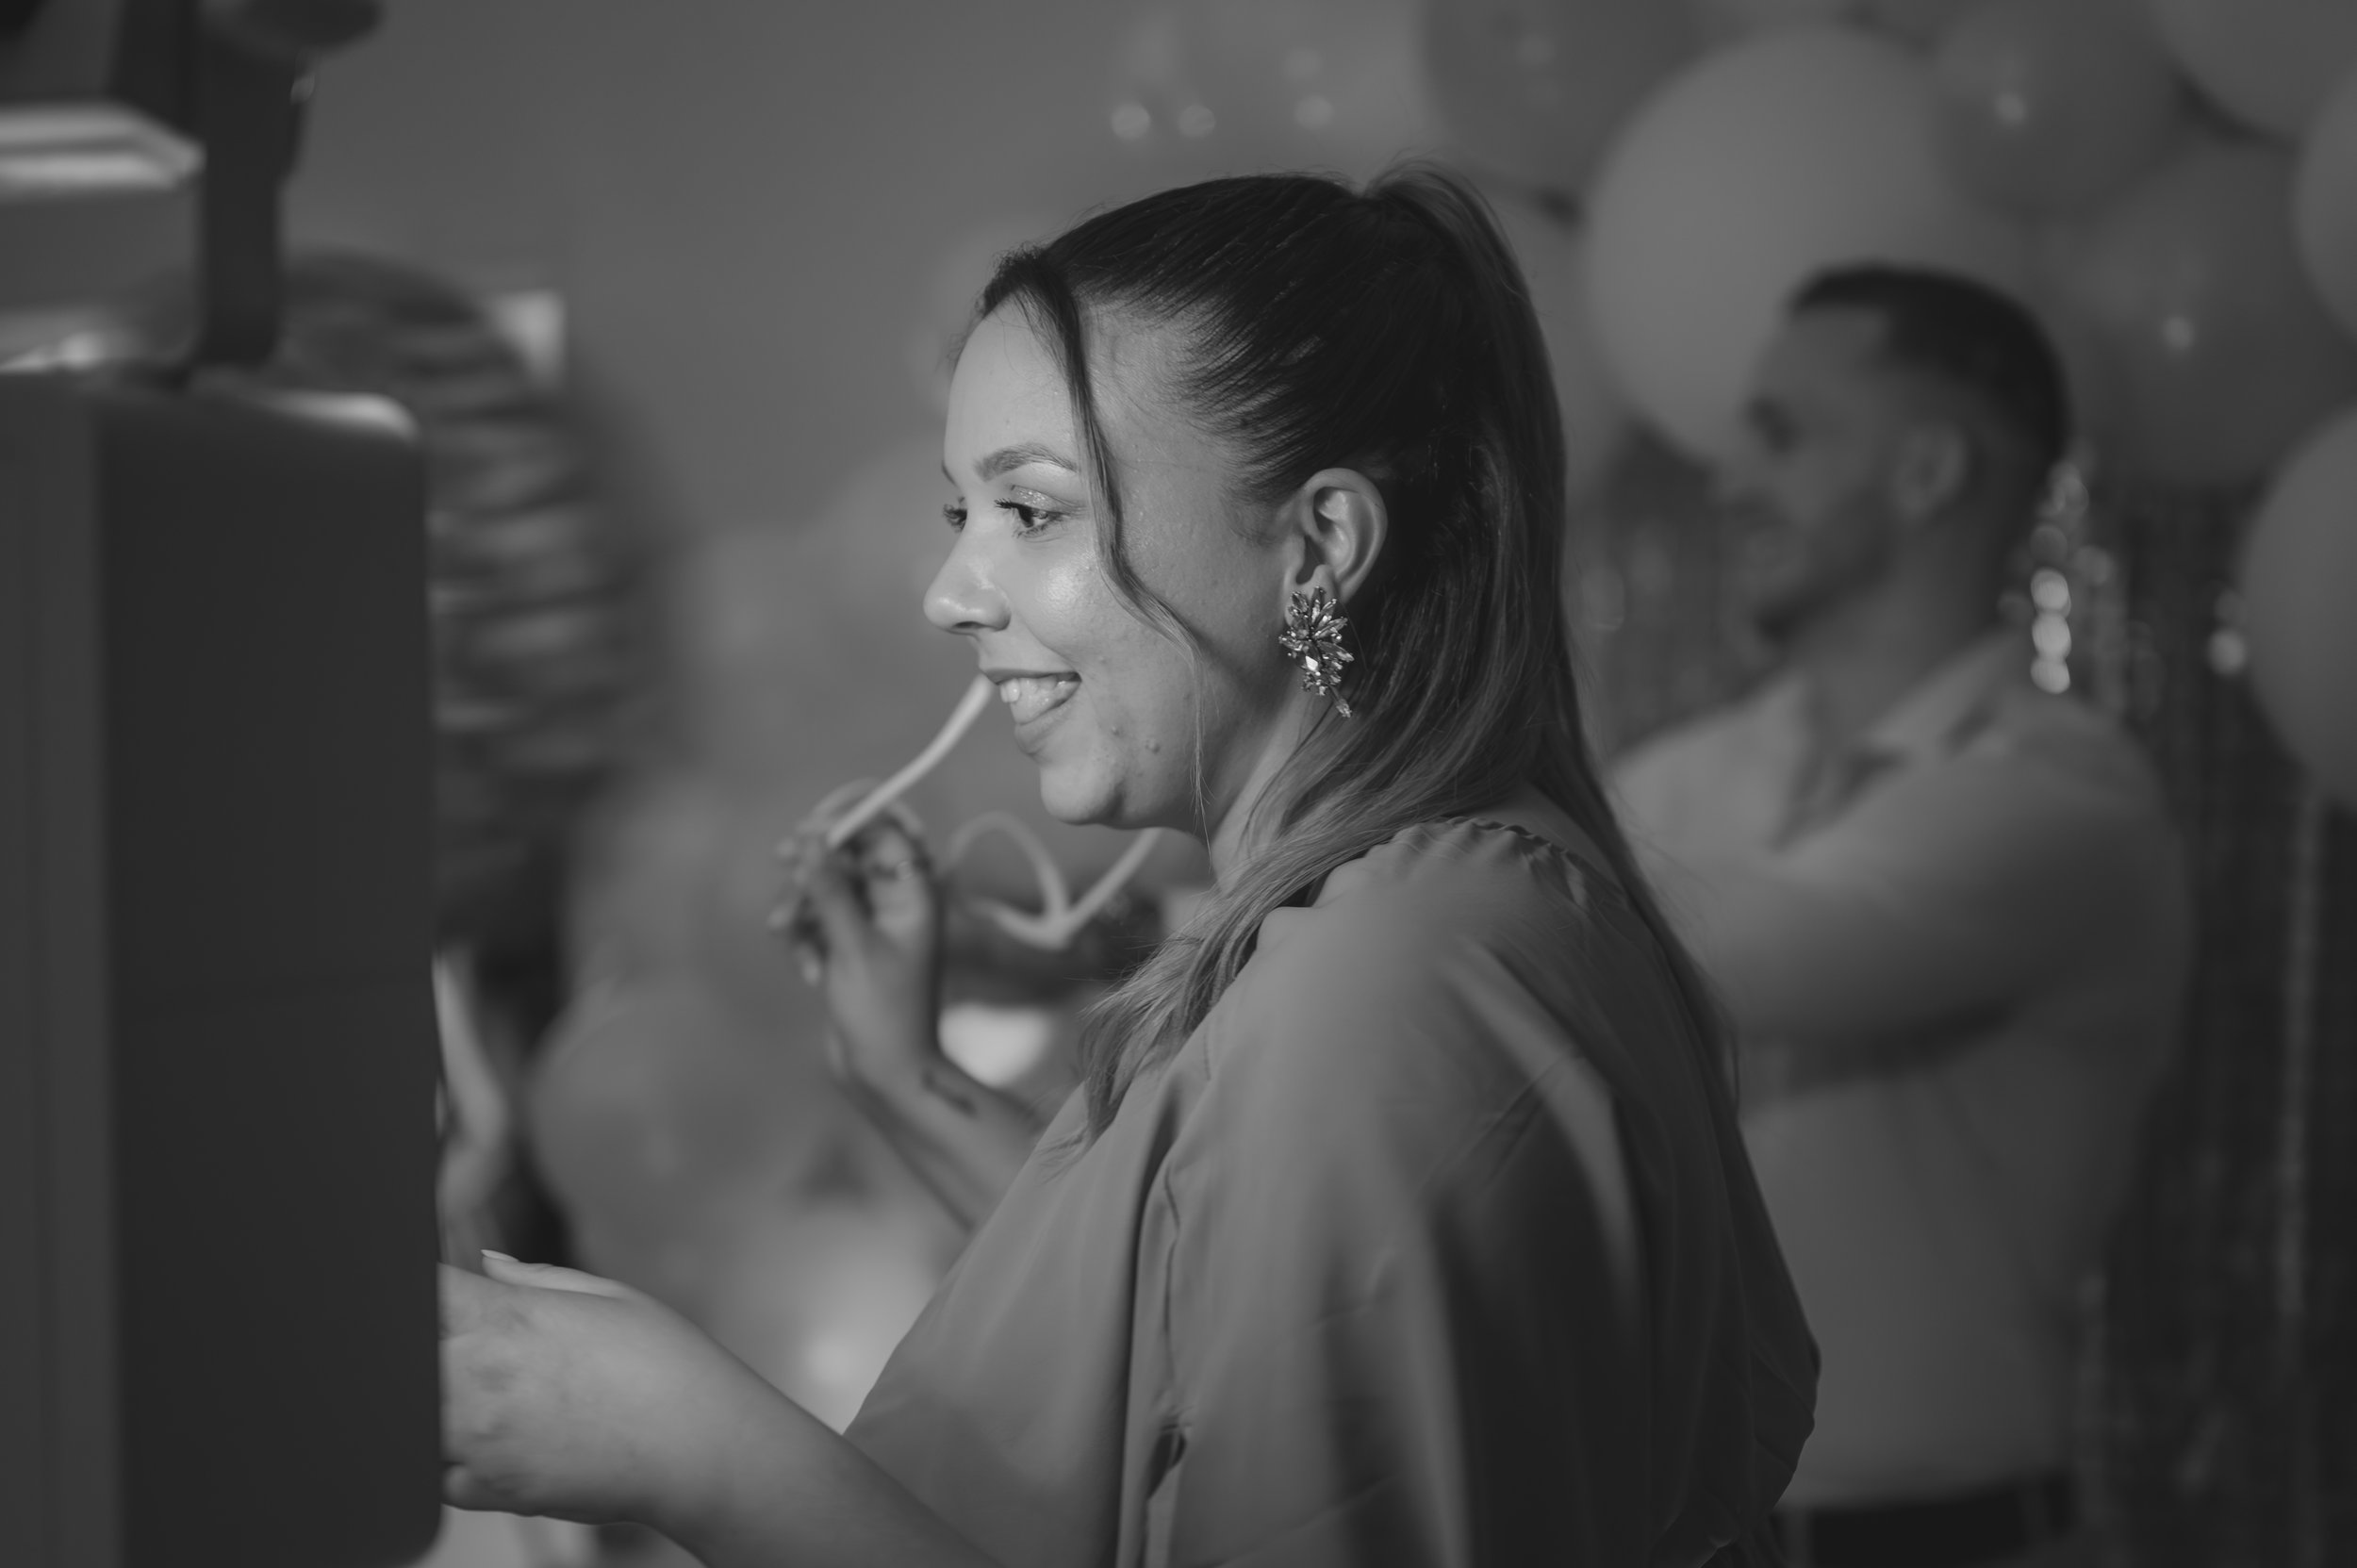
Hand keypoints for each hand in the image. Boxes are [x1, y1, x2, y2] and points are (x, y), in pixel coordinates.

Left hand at [441, 1253, 773, 1531]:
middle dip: (416, 1350)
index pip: (418, 1295)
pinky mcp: (490, 1491)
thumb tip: (485, 1266)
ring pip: (408, 1424)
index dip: (414, 1291)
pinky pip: (439, 1478)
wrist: (701, 1446)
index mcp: (505, 1320)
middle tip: (459, 1347)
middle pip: (396, 1362)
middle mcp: (479, 1380)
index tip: (428, 1293)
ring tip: (479, 1398)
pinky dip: (453, 1462)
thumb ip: (532, 1280)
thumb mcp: (608, 1296)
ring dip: (430, 1408)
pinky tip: (497, 1443)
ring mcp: (479, 1442)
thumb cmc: (666, 1364)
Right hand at [772, 804, 947, 1095]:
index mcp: (914, 895)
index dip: (844, 825)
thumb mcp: (853, 946)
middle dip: (812, 870)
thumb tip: (811, 840)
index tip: (804, 833)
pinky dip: (806, 940)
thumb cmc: (883, 1012)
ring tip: (787, 933)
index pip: (883, 834)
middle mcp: (895, 905)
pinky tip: (811, 971)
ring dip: (801, 908)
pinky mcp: (849, 950)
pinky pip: (817, 923)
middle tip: (783, 869)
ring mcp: (871, 928)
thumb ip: (831, 889)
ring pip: (826, 891)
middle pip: (847, 858)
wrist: (886, 1074)